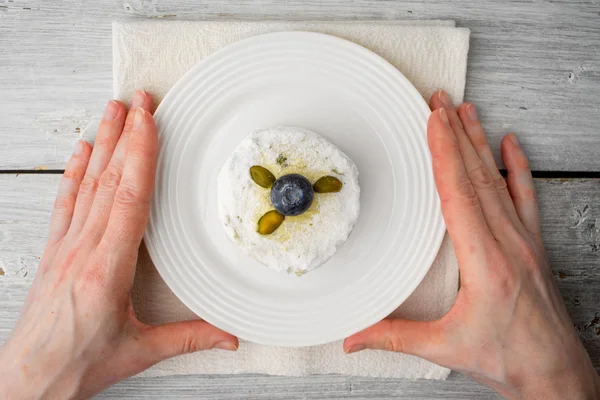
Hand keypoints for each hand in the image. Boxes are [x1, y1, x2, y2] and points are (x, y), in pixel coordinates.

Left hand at [0, 91, 237, 399]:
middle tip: (136, 100)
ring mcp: (66, 246)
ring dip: (102, 144)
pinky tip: (81, 152)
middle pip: (109, 179)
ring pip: (86, 184)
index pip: (129, 197)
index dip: (140, 155)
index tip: (148, 121)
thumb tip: (230, 335)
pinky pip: (66, 202)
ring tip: (111, 111)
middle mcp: (83, 248)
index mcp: (107, 267)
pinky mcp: (56, 250)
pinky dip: (74, 172)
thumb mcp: (140, 352)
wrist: (28, 379)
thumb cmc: (77, 364)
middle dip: (125, 134)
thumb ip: (189, 338)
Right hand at [344, 90, 599, 398]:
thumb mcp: (445, 348)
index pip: (458, 194)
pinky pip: (525, 197)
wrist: (555, 374)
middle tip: (441, 102)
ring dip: (480, 143)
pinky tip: (511, 144)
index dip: (444, 154)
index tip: (434, 122)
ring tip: (468, 111)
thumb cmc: (508, 358)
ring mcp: (524, 241)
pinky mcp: (533, 245)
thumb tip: (352, 337)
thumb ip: (394, 337)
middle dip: (456, 134)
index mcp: (484, 262)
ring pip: (499, 180)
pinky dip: (517, 167)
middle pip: (477, 177)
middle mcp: (508, 243)